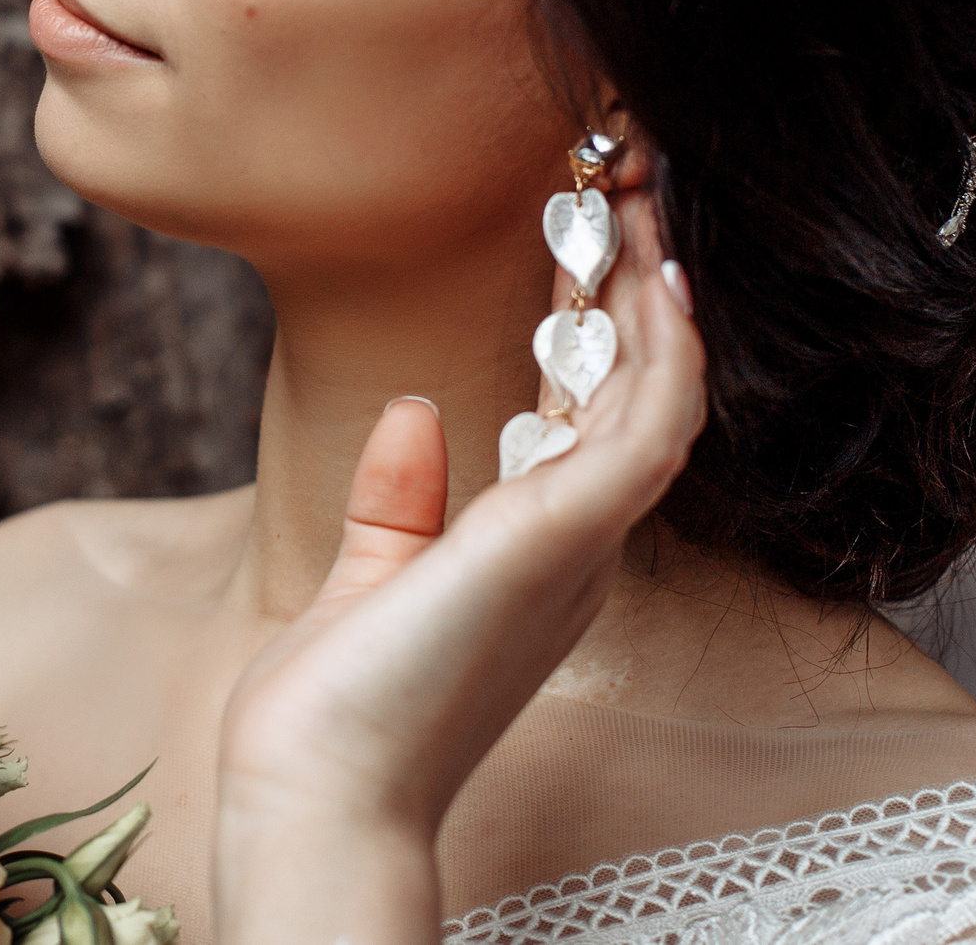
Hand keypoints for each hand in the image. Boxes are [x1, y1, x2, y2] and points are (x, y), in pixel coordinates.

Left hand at [212, 189, 705, 944]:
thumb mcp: (370, 576)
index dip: (597, 323)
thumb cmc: (338, 712)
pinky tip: (653, 275)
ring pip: (657, 392)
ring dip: (655, 291)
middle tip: (626, 180)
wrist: (316, 795)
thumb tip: (413, 413)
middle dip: (636, 282)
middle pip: (634, 388)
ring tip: (639, 193)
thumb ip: (398, 499)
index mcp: (537, 553)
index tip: (583, 238)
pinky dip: (659, 348)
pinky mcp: (564, 538)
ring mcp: (581, 543)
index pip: (586, 413)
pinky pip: (647, 425)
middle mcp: (578, 546)